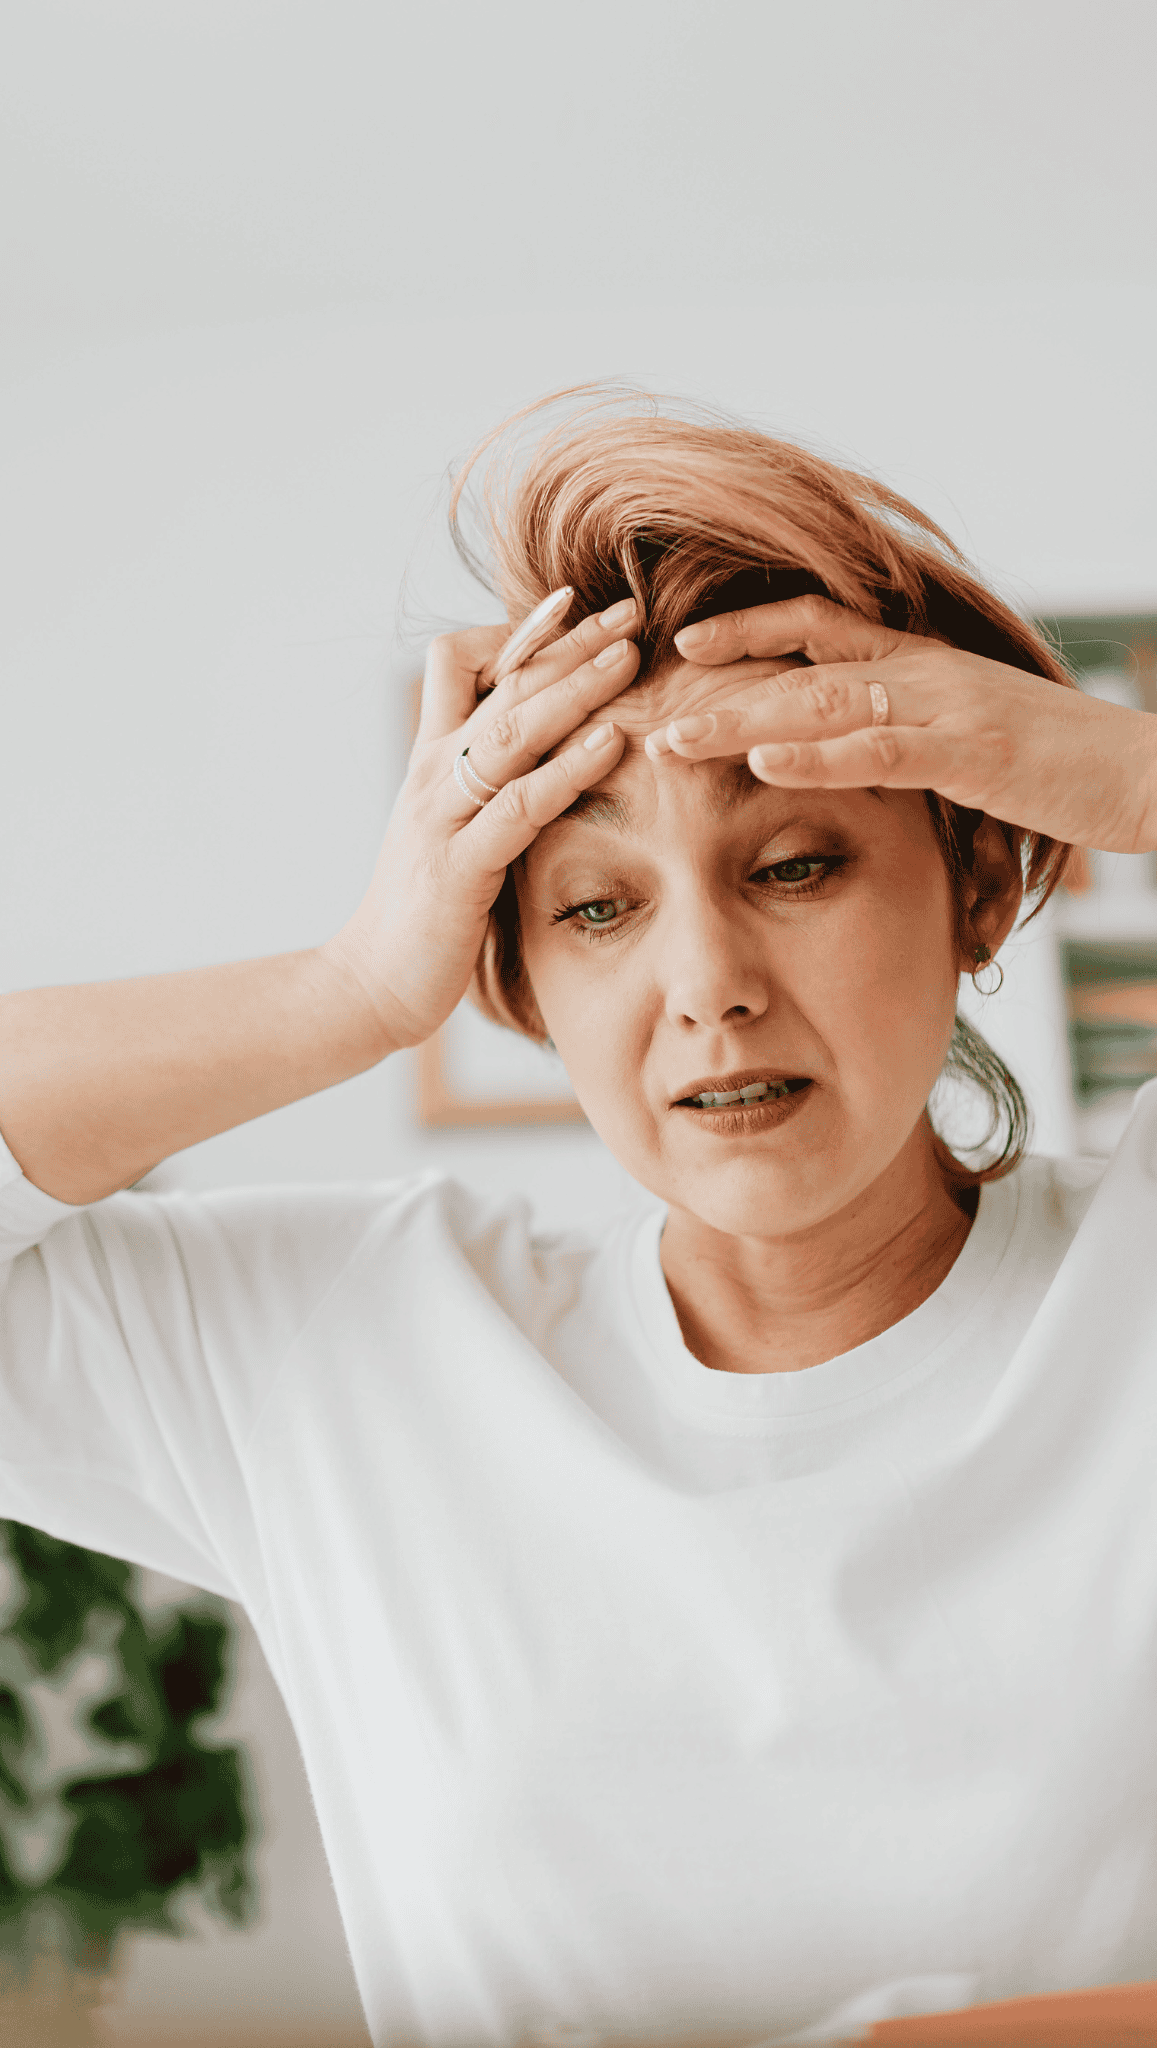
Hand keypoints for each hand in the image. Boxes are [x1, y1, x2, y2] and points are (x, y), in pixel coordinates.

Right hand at [324, 601, 638, 1048]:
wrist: (368, 984)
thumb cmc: (423, 912)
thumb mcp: (452, 831)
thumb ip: (487, 787)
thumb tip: (542, 754)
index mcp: (431, 761)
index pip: (461, 663)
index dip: (517, 631)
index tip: (573, 604)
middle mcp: (432, 774)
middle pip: (502, 684)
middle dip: (568, 642)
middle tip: (629, 608)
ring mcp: (441, 817)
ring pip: (512, 732)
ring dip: (575, 687)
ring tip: (629, 655)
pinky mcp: (459, 868)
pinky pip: (519, 806)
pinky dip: (567, 769)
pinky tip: (611, 743)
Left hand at [646, 594, 1156, 855]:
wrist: (1150, 773)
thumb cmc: (1061, 764)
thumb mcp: (969, 738)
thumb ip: (907, 732)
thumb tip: (846, 747)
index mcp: (919, 664)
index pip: (816, 626)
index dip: (745, 628)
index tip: (680, 642)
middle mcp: (923, 672)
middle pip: (798, 662)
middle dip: (715, 680)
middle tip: (641, 699)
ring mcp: (947, 708)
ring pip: (823, 702)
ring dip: (741, 720)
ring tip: (673, 737)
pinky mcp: (973, 753)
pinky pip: (884, 750)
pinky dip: (820, 756)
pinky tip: (765, 763)